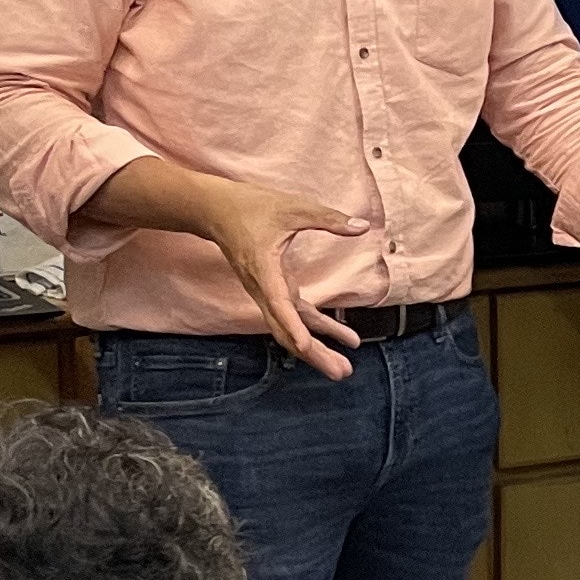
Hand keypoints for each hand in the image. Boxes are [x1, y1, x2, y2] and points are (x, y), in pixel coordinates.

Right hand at [192, 175, 371, 379]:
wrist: (215, 210)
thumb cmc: (250, 207)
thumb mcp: (293, 207)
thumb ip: (328, 218)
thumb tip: (363, 227)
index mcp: (264, 270)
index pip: (279, 305)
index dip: (293, 327)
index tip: (304, 346)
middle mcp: (263, 289)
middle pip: (285, 330)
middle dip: (312, 354)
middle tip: (340, 372)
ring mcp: (268, 292)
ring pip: (290, 329)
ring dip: (316, 350)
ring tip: (343, 368)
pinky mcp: (274, 290)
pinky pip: (296, 316)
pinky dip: (318, 329)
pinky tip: (345, 338)